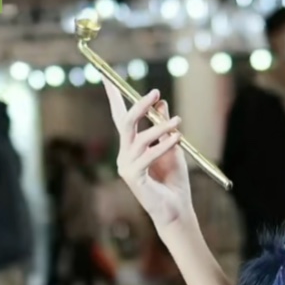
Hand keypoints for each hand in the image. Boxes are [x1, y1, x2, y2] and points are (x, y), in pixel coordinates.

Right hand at [105, 85, 193, 229]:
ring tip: (178, 121)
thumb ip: (164, 126)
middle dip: (138, 105)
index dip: (113, 96)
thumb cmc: (174, 179)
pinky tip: (177, 138)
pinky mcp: (133, 177)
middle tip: (156, 92)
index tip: (106, 76)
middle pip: (125, 122)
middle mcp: (124, 154)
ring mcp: (126, 166)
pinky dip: (163, 145)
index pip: (119, 116)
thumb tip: (161, 102)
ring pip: (139, 137)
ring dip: (160, 127)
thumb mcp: (172, 146)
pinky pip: (148, 155)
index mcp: (131, 146)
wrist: (176, 208)